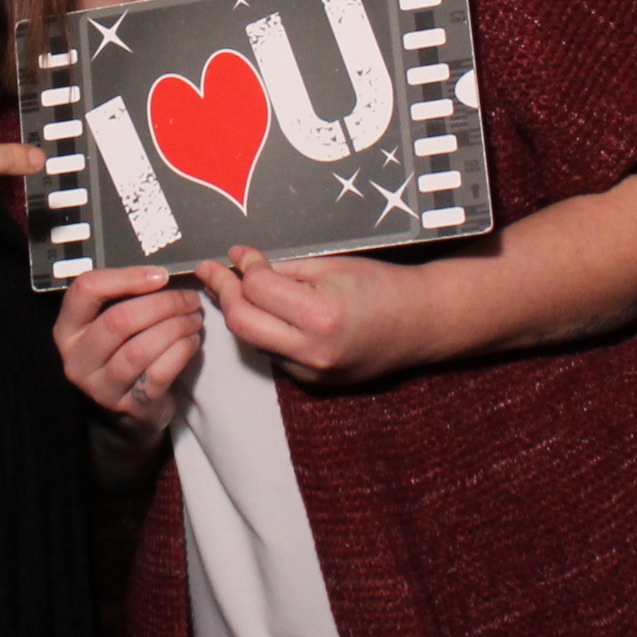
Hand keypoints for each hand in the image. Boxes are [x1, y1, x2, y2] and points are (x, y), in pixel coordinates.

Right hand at [53, 266, 204, 455]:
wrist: (126, 409)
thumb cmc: (122, 352)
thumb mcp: (109, 323)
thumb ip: (124, 298)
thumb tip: (161, 274)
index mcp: (68, 328)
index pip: (86, 290)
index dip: (126, 278)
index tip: (161, 275)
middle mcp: (77, 358)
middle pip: (119, 321)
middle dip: (162, 305)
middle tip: (189, 299)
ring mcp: (100, 386)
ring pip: (138, 350)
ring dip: (174, 328)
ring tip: (194, 319)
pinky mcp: (128, 405)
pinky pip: (157, 374)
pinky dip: (180, 353)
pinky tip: (191, 341)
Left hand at [198, 248, 438, 386]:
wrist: (421, 323)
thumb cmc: (382, 286)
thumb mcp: (331, 266)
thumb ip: (283, 269)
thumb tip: (241, 264)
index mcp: (320, 316)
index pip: (258, 289)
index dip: (243, 266)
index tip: (239, 253)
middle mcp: (312, 351)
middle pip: (241, 323)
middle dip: (225, 293)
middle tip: (216, 272)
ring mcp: (311, 373)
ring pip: (252, 340)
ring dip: (241, 313)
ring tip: (235, 287)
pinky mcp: (312, 383)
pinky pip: (273, 353)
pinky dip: (264, 330)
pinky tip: (267, 312)